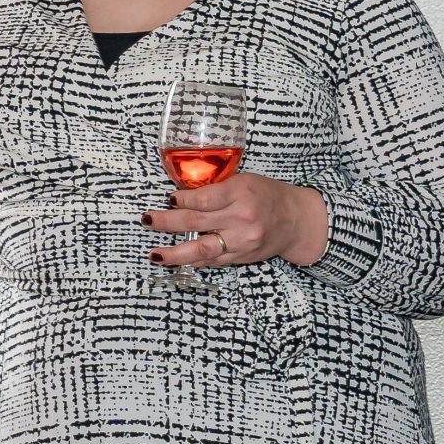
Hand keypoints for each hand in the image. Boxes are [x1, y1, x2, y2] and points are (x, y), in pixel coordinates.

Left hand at [143, 173, 328, 268]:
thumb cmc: (268, 196)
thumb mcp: (244, 182)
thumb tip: (181, 199)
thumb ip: (216, 191)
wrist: (296, 221)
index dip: (181, 201)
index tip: (168, 200)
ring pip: (201, 249)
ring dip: (174, 253)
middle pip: (195, 222)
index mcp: (240, 193)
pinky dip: (193, 261)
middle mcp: (240, 218)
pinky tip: (177, 261)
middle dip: (166, 223)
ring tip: (154, 255)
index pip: (202, 199)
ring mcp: (241, 241)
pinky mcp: (241, 257)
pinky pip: (212, 261)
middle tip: (146, 221)